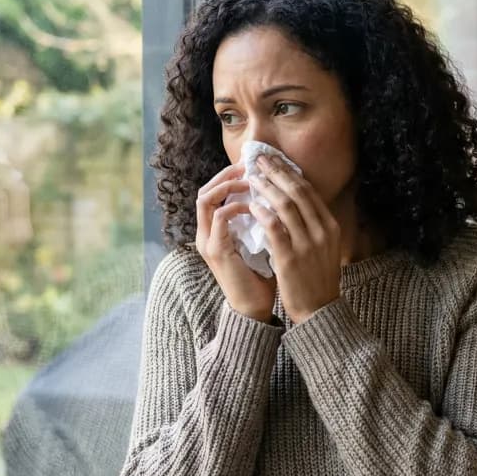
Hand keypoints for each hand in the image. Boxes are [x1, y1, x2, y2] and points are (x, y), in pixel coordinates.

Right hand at [195, 163, 276, 322]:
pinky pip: (220, 217)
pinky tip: (254, 204)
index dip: (228, 177)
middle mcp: (205, 234)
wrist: (255, 308)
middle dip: (226, 175)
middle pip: (203, 190)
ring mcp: (208, 242)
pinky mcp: (217, 251)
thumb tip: (273, 195)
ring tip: (250, 180)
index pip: (211, 193)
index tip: (252, 168)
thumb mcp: (257, 242)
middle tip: (249, 167)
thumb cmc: (260, 275)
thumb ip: (257, 221)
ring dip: (228, 186)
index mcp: (214, 232)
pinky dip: (236, 206)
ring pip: (205, 199)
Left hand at [247, 154, 341, 322]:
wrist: (318, 310)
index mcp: (330, 226)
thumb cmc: (316, 278)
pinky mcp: (290, 257)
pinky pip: (274, 227)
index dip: (289, 173)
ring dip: (266, 188)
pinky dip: (262, 213)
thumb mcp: (324, 247)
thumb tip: (295, 201)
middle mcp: (322, 231)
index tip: (274, 162)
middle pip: (297, 192)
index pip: (308, 191)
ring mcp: (307, 243)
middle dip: (277, 172)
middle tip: (260, 160)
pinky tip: (252, 205)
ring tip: (252, 178)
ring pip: (285, 205)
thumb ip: (312, 225)